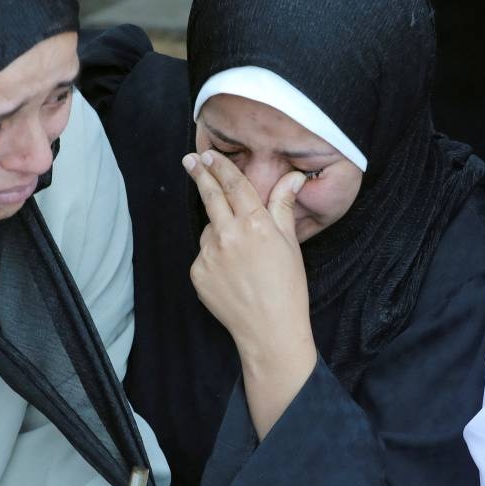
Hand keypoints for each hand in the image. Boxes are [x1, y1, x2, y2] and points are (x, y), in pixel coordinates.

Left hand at [183, 150, 317, 437]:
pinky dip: (214, 257)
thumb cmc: (287, 288)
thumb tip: (293, 177)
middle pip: (211, 196)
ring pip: (209, 230)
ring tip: (240, 255)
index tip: (209, 155)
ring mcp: (209, 255)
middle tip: (191, 161)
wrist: (270, 330)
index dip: (221, 167)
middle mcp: (228, 235)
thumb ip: (283, 206)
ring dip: (218, 230)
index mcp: (255, 224)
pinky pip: (204, 255)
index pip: (234, 185)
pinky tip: (232, 274)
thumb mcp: (290, 243)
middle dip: (200, 175)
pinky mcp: (197, 273)